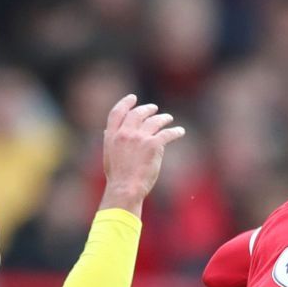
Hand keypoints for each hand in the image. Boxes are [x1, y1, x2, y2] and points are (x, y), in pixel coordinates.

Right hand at [101, 94, 184, 211]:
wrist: (126, 188)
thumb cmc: (118, 177)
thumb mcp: (108, 156)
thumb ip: (110, 141)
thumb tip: (107, 131)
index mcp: (112, 135)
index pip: (118, 113)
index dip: (125, 103)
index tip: (133, 98)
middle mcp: (125, 133)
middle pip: (137, 114)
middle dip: (147, 109)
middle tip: (154, 109)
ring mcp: (139, 138)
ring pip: (154, 121)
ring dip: (163, 118)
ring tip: (169, 118)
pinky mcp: (153, 145)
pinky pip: (167, 134)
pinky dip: (175, 132)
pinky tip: (180, 131)